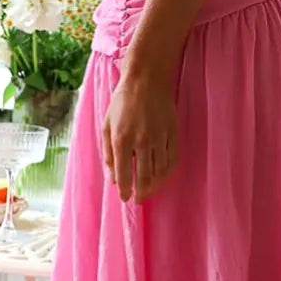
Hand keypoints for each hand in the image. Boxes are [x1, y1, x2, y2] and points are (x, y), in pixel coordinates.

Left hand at [102, 68, 177, 202]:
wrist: (147, 80)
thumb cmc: (122, 101)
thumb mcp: (107, 125)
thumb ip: (108, 153)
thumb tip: (112, 178)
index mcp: (122, 139)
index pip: (124, 175)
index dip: (125, 190)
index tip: (125, 198)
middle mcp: (142, 142)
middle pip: (145, 178)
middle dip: (142, 193)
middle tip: (139, 199)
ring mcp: (160, 138)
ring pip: (161, 172)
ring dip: (155, 186)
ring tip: (150, 191)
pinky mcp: (172, 134)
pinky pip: (172, 160)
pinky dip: (167, 173)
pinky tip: (162, 177)